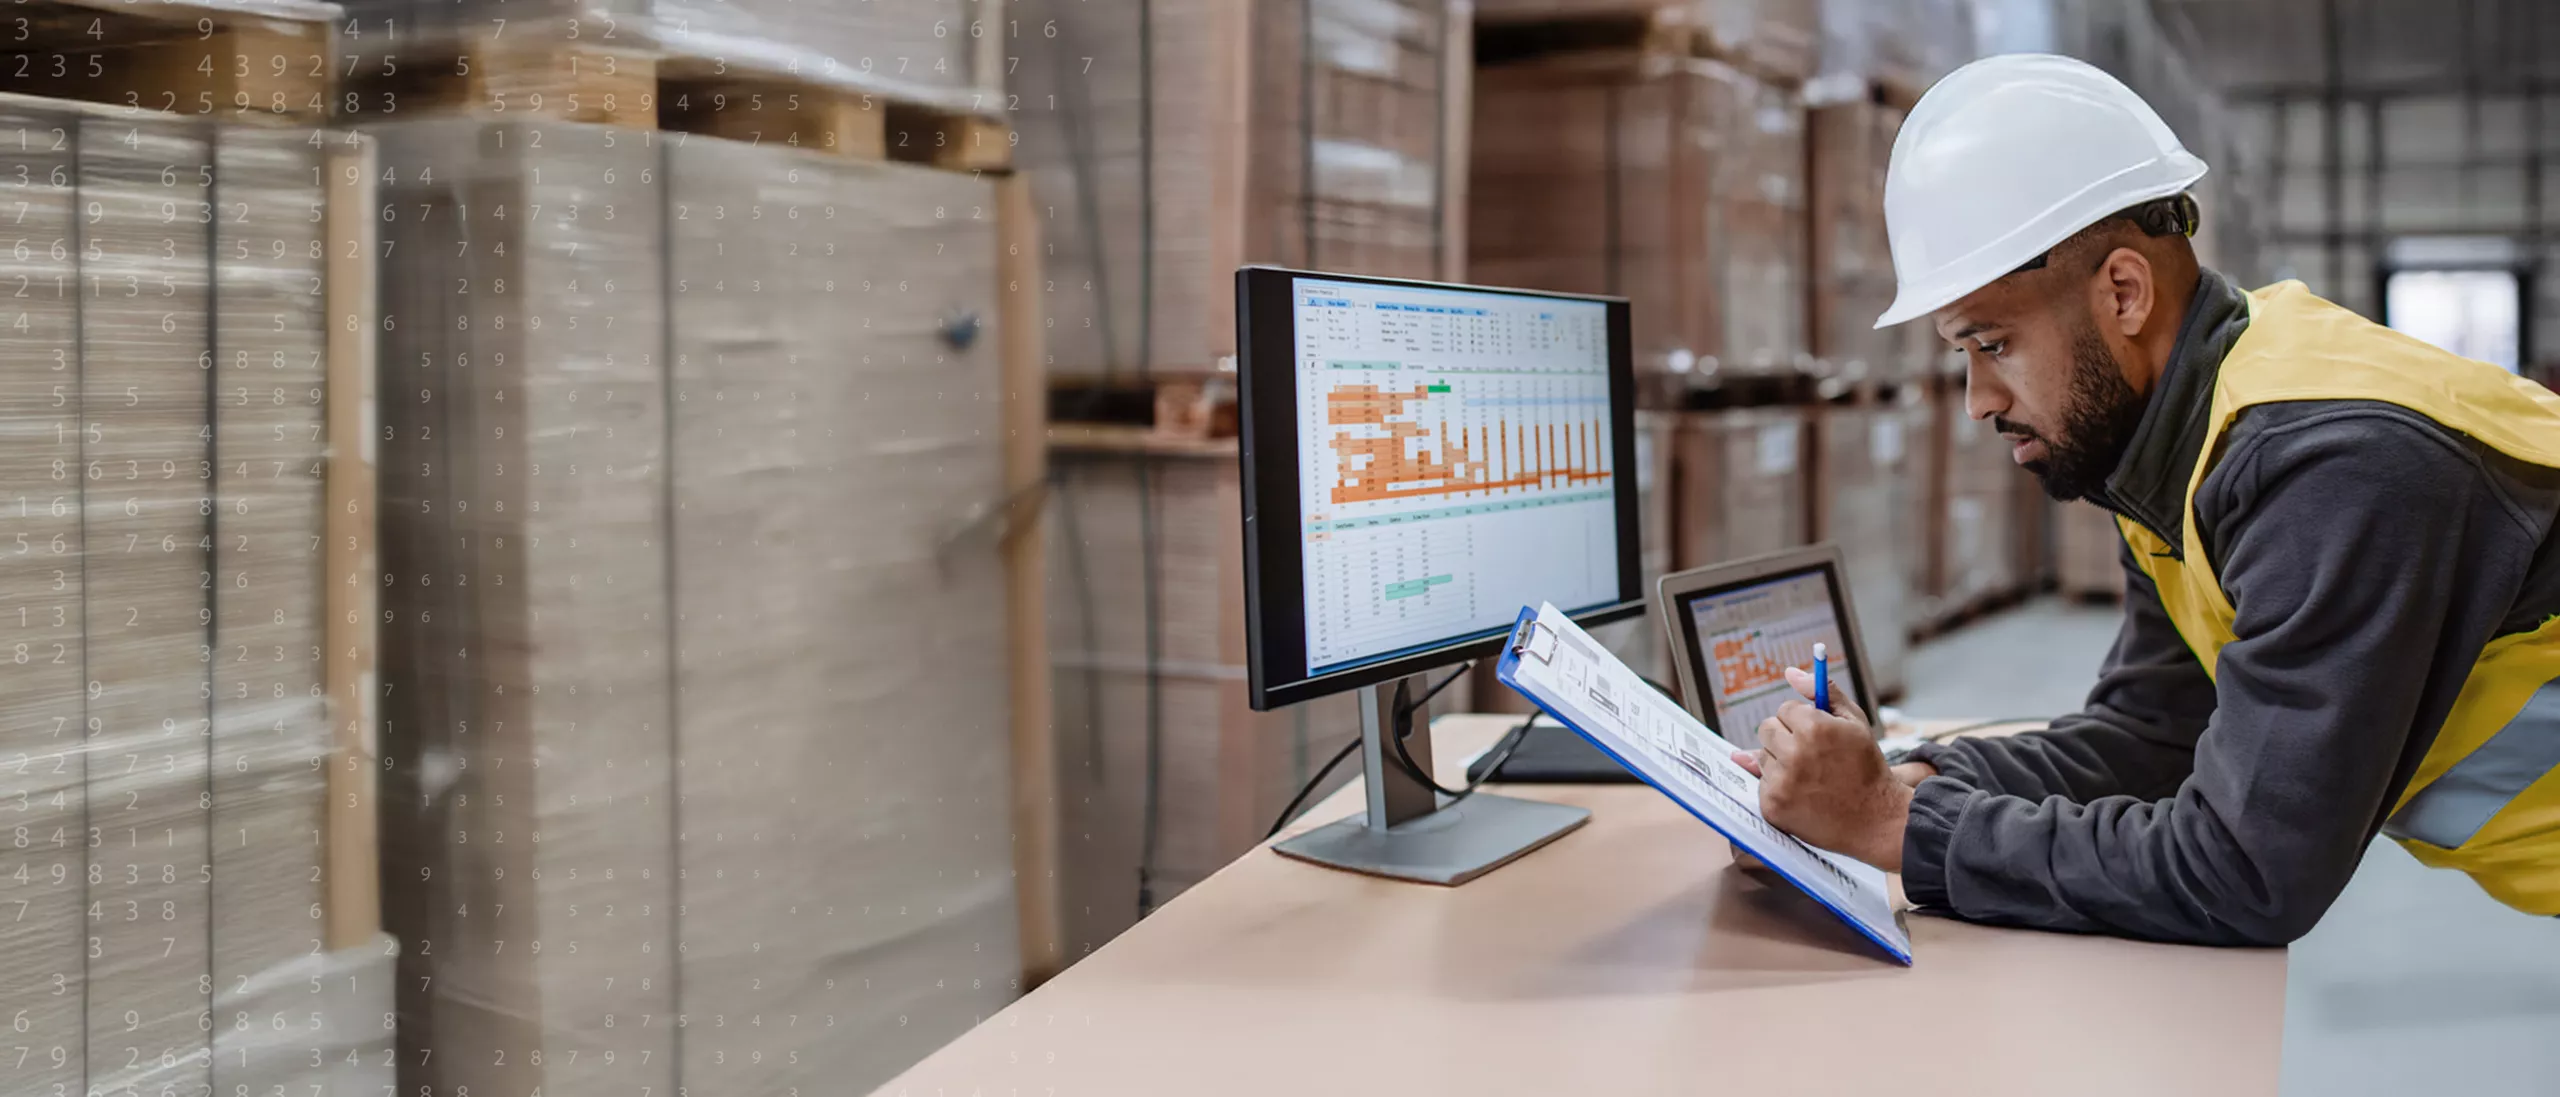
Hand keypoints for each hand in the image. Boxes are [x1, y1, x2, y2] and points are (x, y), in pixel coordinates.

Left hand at [1727, 665, 1910, 870]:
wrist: (1875, 819)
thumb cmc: (1866, 767)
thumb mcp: (1854, 722)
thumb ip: (1823, 691)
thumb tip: (1790, 672)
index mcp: (1814, 728)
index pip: (1785, 709)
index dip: (1803, 721)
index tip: (1818, 735)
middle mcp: (1794, 754)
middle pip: (1766, 729)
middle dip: (1785, 737)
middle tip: (1811, 755)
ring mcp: (1781, 782)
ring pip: (1761, 755)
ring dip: (1780, 761)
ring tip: (1810, 776)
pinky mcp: (1772, 805)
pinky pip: (1761, 782)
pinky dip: (1777, 786)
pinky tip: (1803, 794)